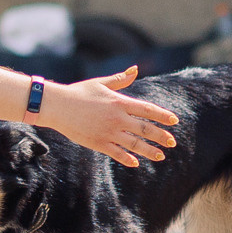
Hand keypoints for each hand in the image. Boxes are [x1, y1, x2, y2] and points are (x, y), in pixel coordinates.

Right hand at [42, 66, 178, 166]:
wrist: (57, 106)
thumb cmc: (79, 92)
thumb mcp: (101, 83)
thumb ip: (120, 79)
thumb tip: (136, 69)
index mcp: (119, 102)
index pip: (147, 109)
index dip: (162, 116)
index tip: (174, 121)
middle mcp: (117, 118)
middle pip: (145, 129)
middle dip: (161, 136)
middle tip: (172, 142)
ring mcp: (108, 132)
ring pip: (134, 144)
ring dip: (149, 151)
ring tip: (160, 156)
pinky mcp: (98, 143)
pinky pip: (117, 153)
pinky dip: (128, 159)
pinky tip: (136, 163)